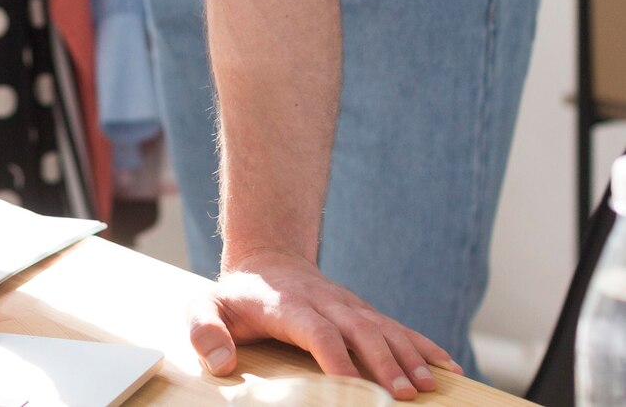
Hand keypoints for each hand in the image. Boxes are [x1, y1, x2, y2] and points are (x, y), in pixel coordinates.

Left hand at [188, 249, 462, 399]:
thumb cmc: (236, 295)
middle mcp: (324, 302)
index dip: (336, 358)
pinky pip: (398, 327)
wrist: (266, 259)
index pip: (317, 330)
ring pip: (384, 328)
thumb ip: (203, 329)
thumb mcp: (205, 305)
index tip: (352, 389)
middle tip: (405, 397)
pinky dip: (424, 346)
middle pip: (360, 330)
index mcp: (288, 305)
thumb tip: (220, 362)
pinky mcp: (363, 312)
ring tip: (429, 388)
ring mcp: (347, 306)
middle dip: (384, 362)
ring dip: (409, 357)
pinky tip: (449, 367)